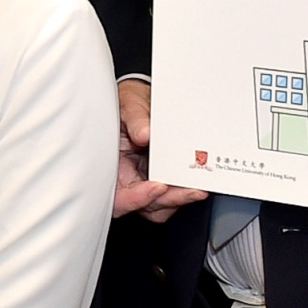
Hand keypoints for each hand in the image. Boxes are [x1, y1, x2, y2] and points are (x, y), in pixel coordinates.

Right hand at [112, 78, 200, 221]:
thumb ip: (135, 120)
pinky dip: (182, 192)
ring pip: (158, 205)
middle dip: (168, 201)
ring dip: (178, 199)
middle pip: (142, 206)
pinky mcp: (158, 178)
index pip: (118, 195)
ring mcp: (142, 181)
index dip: (136, 198)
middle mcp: (125, 178)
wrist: (141, 102)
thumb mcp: (129, 105)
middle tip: (192, 190)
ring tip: (198, 188)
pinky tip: (195, 182)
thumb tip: (145, 134)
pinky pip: (170, 194)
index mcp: (109, 165)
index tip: (158, 187)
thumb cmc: (127, 105)